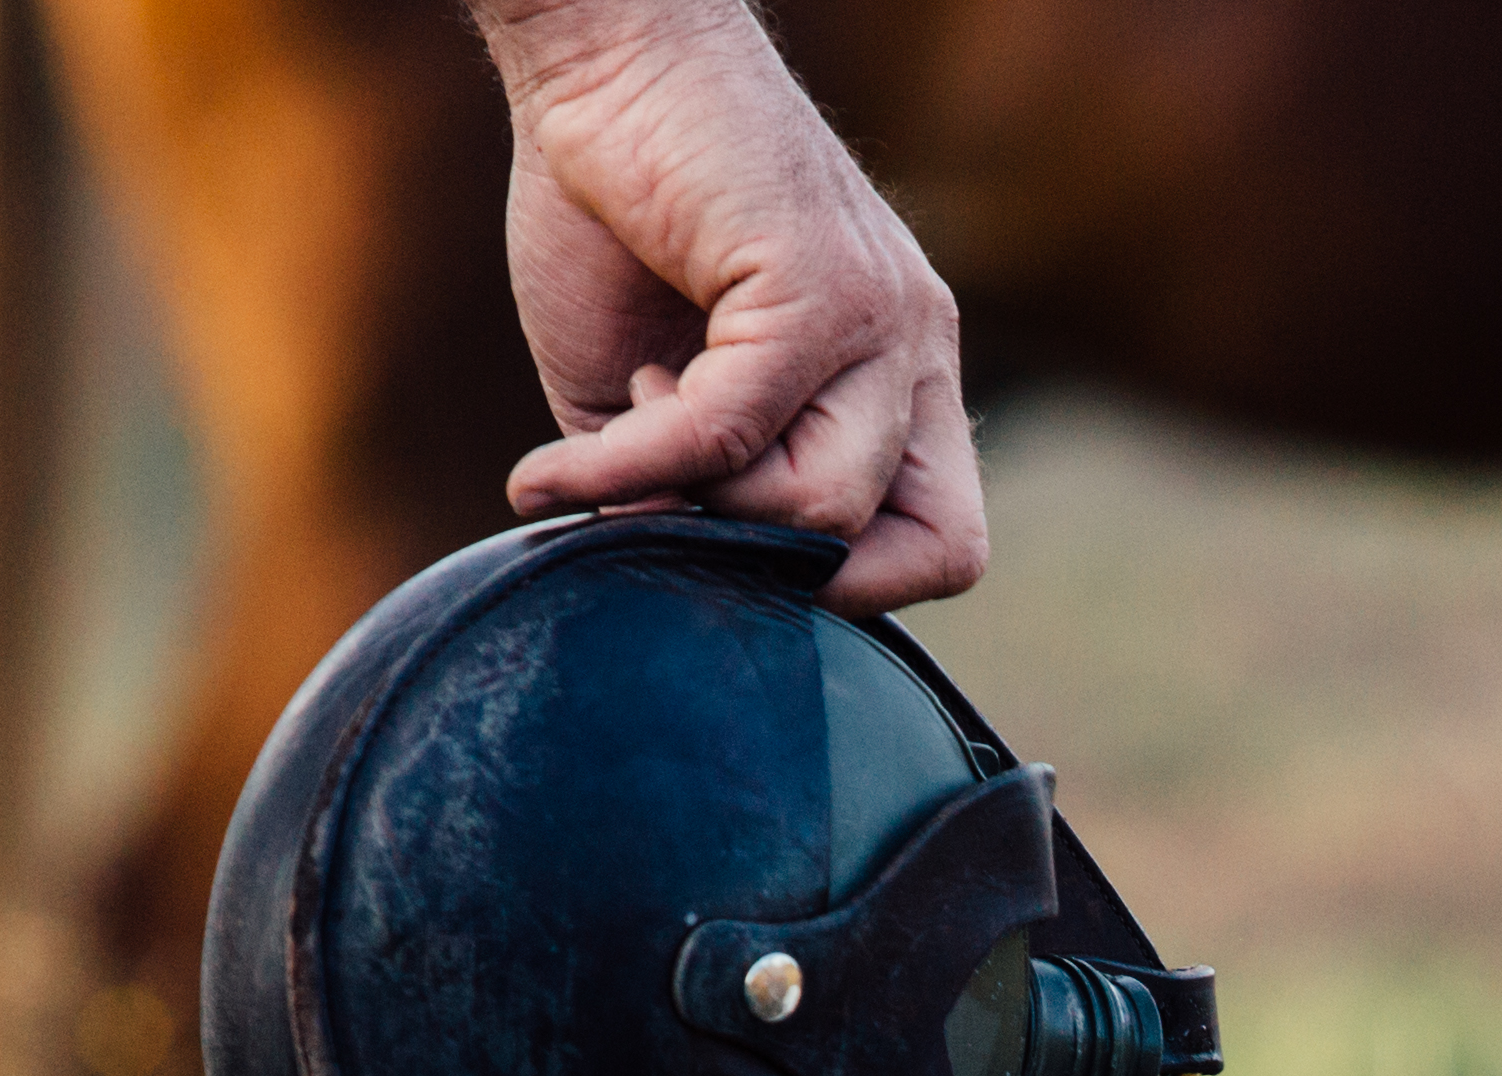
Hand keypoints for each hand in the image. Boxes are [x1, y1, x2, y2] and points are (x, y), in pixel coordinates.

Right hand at [475, 0, 988, 609]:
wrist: (596, 63)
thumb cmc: (614, 216)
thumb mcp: (649, 397)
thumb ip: (681, 490)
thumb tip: (663, 571)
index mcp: (901, 375)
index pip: (948, 544)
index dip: (850, 584)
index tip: (732, 537)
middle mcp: (915, 349)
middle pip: (915, 549)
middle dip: (776, 556)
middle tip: (676, 483)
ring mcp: (882, 316)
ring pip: (826, 507)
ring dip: (698, 499)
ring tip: (627, 412)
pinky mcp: (818, 286)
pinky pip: (730, 433)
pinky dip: (630, 467)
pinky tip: (553, 471)